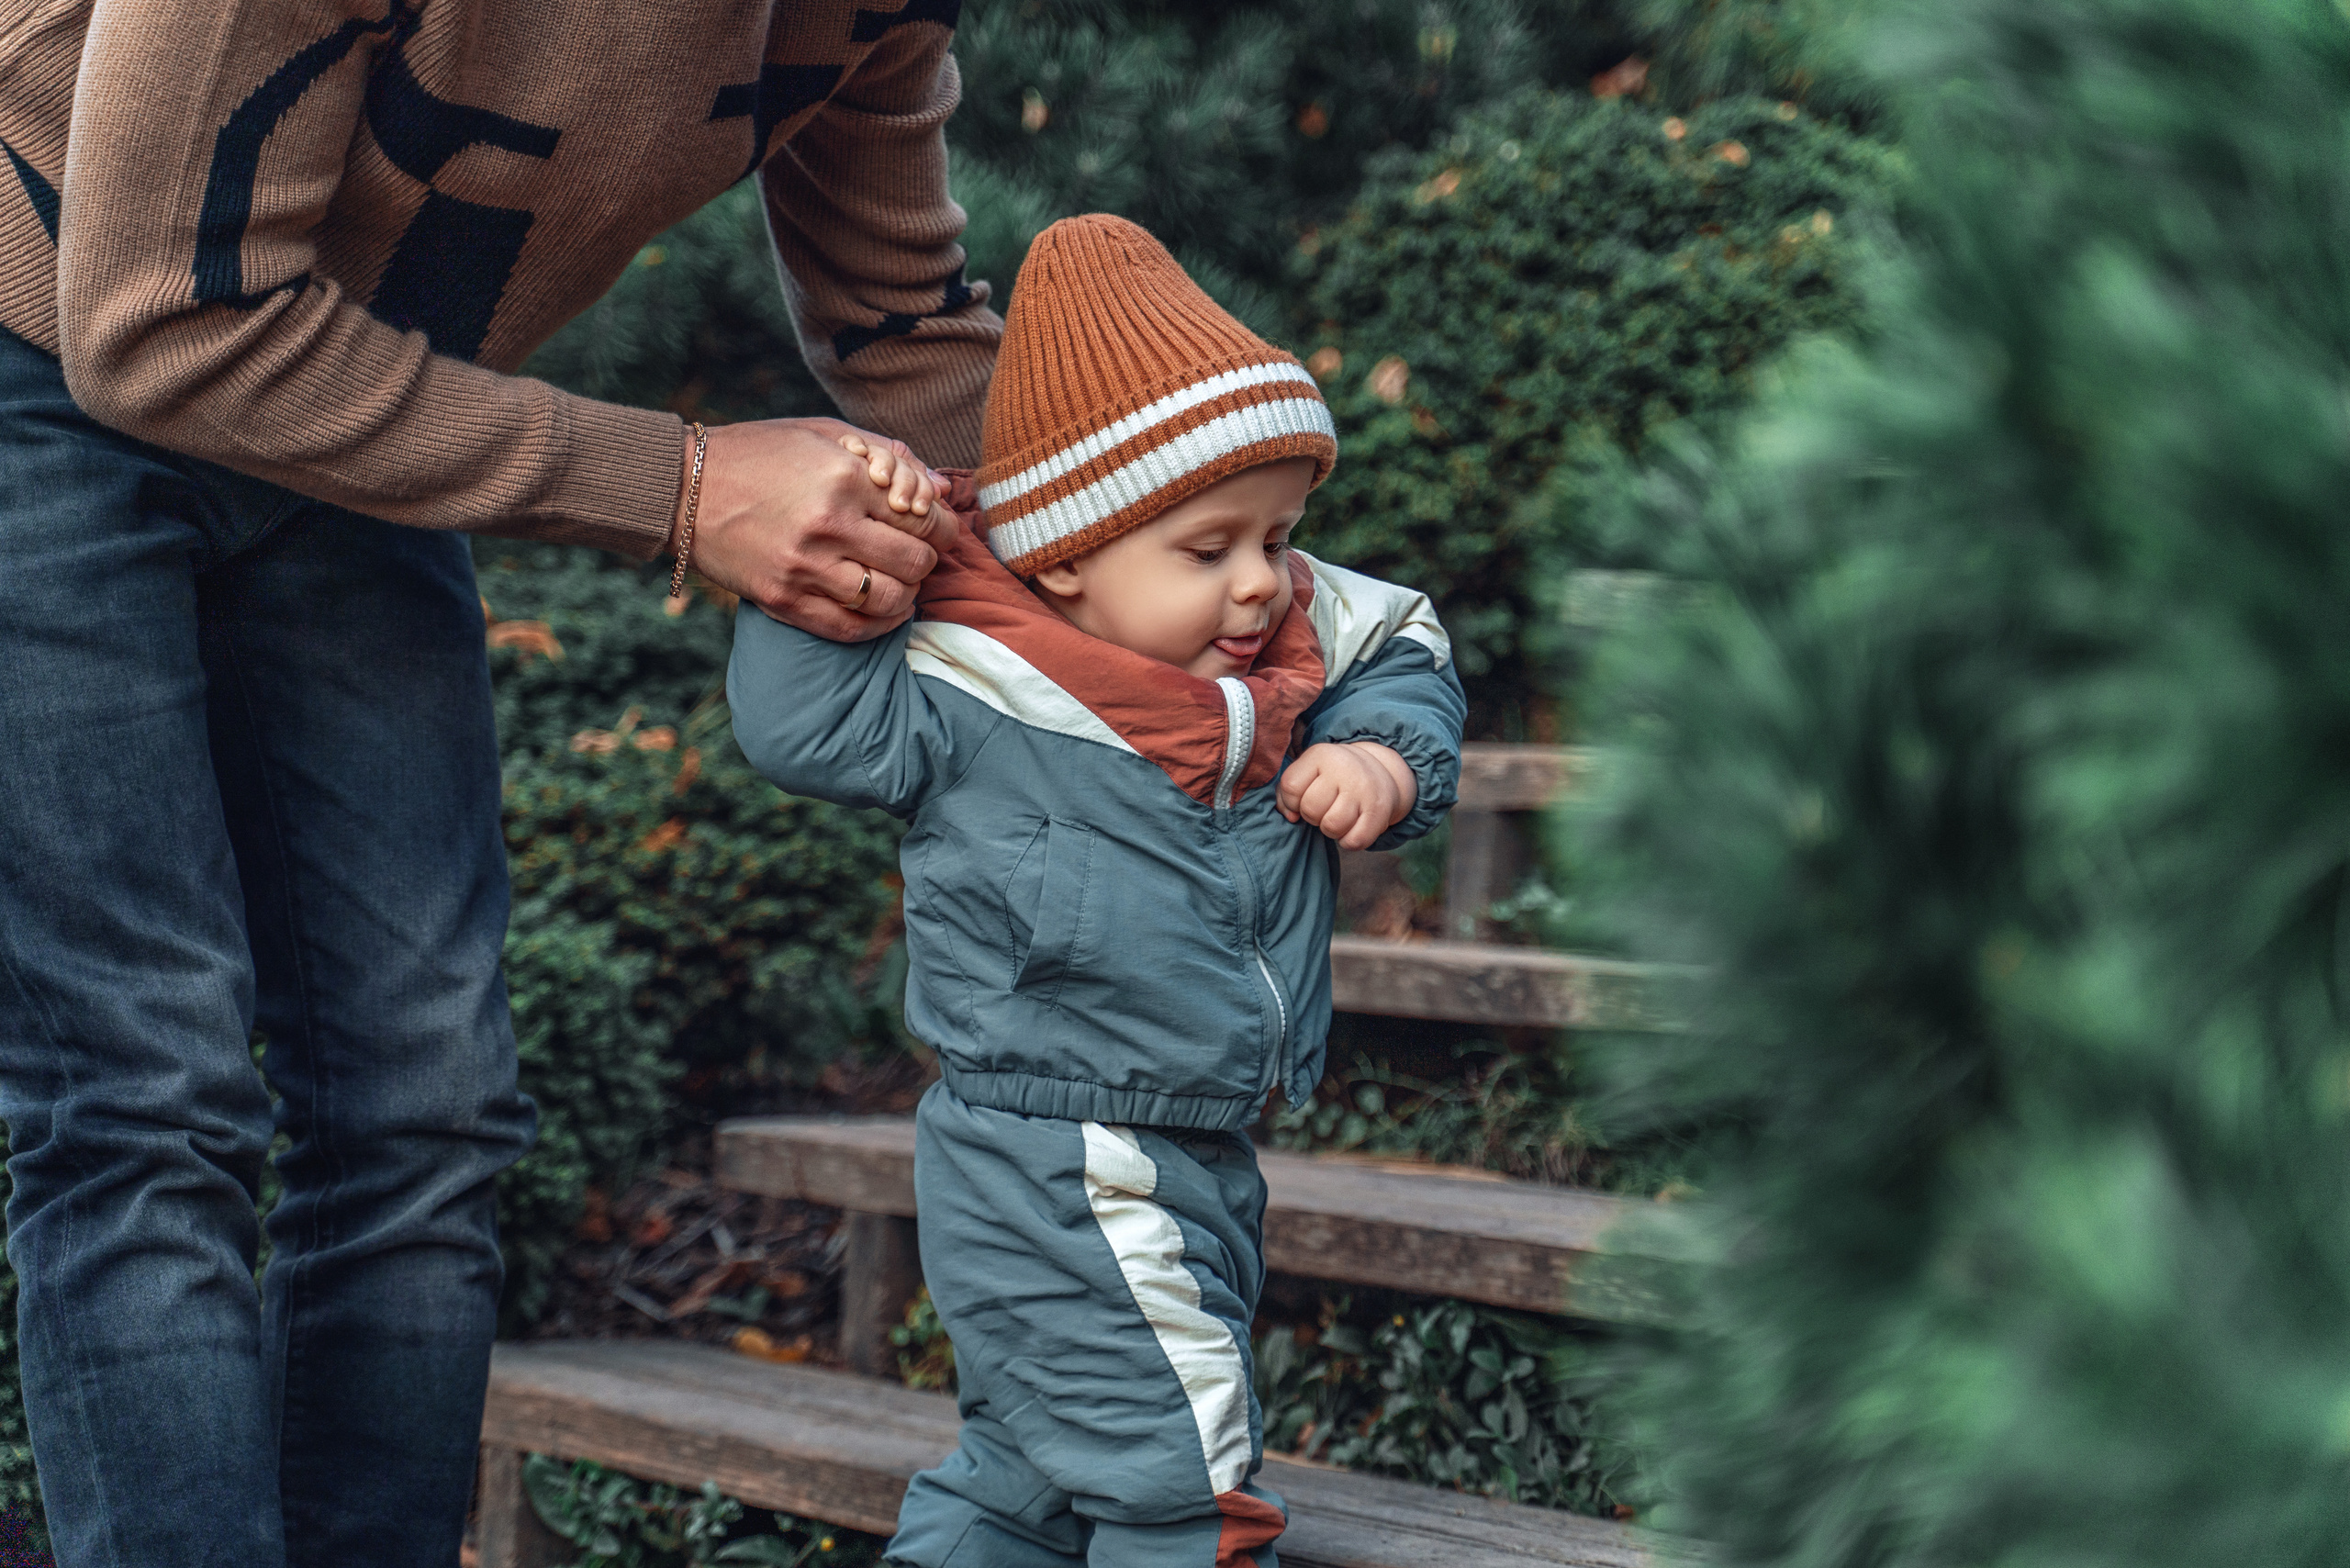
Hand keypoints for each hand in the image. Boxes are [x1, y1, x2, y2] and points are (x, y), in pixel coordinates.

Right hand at [674, 418, 954, 640]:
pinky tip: (881, 610)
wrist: (683, 487)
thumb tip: (942, 489)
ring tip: (898, 581)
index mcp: (844, 479)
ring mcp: (805, 568)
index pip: (924, 518)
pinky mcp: (784, 600)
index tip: (936, 529)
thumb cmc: (759, 454)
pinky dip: (879, 625)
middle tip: (915, 554)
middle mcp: (829, 526)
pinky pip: (852, 628)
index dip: (941, 527)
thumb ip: (887, 457)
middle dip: (926, 559)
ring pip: (892, 600)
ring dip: (906, 594)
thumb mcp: (823, 436)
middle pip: (916, 562)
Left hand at [1276, 741, 1416, 849]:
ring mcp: (1364, 789)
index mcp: (1321, 755)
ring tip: (1338, 817)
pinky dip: (1348, 841)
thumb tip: (1291, 817)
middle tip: (1325, 807)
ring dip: (1330, 830)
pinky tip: (1352, 828)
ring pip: (1331, 826)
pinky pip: (1354, 841)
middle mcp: (1344, 768)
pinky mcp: (1380, 810)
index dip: (1292, 801)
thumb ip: (1286, 794)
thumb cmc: (1332, 777)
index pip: (1291, 786)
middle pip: (1310, 809)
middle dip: (1313, 816)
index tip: (1304, 797)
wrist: (1379, 771)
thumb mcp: (1308, 773)